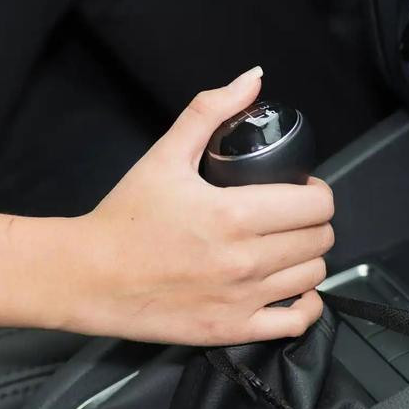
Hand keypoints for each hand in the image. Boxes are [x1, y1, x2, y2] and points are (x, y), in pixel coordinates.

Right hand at [61, 67, 334, 345]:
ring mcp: (241, 299)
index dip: (317, 192)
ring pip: (313, 275)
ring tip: (286, 248)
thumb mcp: (165, 155)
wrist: (89, 276)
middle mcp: (245, 260)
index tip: (301, 190)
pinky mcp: (231, 330)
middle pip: (319, 238)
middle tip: (291, 217)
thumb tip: (252, 78)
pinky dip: (305, 304)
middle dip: (313, 222)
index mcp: (234, 214)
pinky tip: (291, 289)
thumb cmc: (125, 217)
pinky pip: (296, 322)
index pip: (316, 204)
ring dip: (308, 257)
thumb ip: (210, 111)